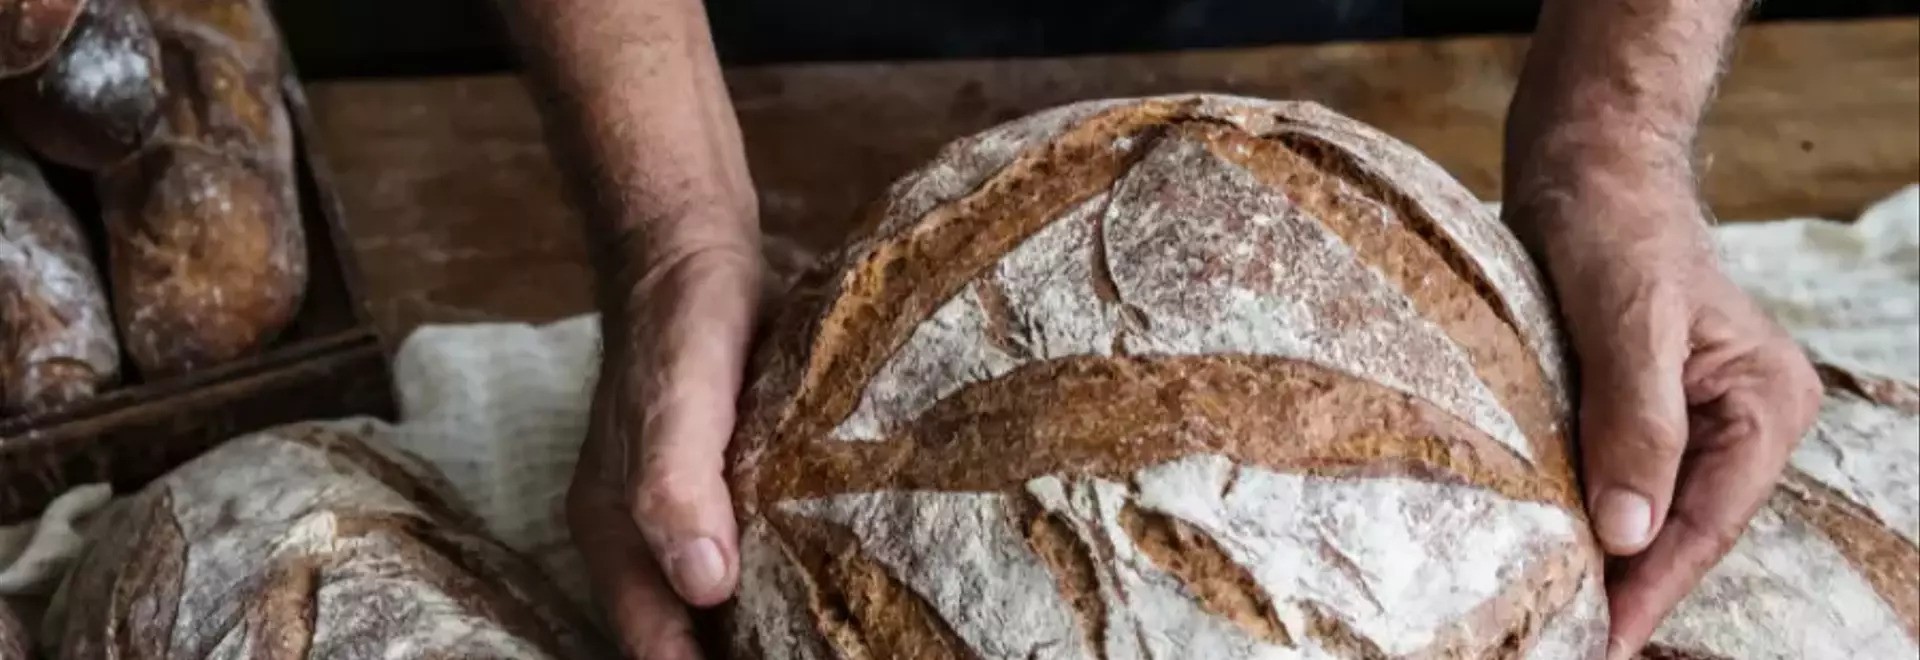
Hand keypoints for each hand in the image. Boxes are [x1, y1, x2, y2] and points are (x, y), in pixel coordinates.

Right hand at [567, 229, 814, 659]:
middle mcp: (649, 536)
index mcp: (615, 533)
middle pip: (691, 633)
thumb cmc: (677, 324)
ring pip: (732, 598)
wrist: (699, 251)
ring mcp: (695, 512)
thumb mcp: (674, 401)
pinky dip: (800, 575)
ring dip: (776, 625)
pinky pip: (766, 550)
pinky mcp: (739, 486)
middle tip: (828, 659)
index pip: (652, 644)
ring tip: (844, 644)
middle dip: (744, 656)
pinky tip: (853, 588)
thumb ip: (676, 490)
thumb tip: (705, 587)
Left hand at [1508, 154, 1823, 658]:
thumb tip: (1628, 532)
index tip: (1606, 638)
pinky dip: (1586, 514)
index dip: (1654, 585)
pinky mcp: (1640, 409)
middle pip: (1682, 526)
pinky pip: (1618, 478)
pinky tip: (1550, 550)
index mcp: (1765, 402)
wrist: (1583, 165)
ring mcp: (1692, 418)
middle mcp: (1741, 419)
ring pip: (1648, 511)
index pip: (1708, 519)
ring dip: (1605, 558)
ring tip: (1555, 614)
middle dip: (1629, 584)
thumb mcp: (1627, 319)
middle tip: (1567, 638)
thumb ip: (1634, 423)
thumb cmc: (1613, 224)